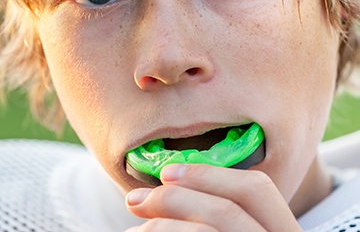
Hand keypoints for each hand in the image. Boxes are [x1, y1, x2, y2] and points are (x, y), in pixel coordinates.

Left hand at [125, 164, 302, 231]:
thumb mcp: (235, 227)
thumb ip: (219, 213)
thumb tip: (173, 184)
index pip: (256, 189)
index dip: (209, 174)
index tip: (167, 173)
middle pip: (228, 210)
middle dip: (175, 198)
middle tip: (136, 200)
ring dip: (161, 225)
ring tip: (135, 230)